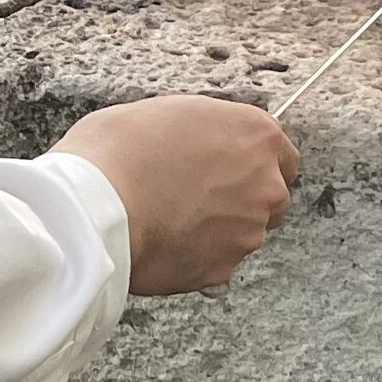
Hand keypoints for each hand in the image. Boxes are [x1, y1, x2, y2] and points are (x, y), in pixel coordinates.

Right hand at [51, 95, 300, 295]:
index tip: (239, 170)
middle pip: (274, 199)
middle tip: (202, 197)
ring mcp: (248, 231)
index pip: (285, 157)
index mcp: (257, 136)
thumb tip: (204, 143)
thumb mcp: (171, 111)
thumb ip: (206, 131)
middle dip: (246, 200)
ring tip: (173, 219)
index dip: (260, 165)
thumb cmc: (122, 148)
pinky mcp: (223, 269)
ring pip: (246, 233)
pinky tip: (165, 241)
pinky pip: (217, 262)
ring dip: (220, 230)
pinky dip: (198, 257)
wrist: (96, 205)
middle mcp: (266, 184)